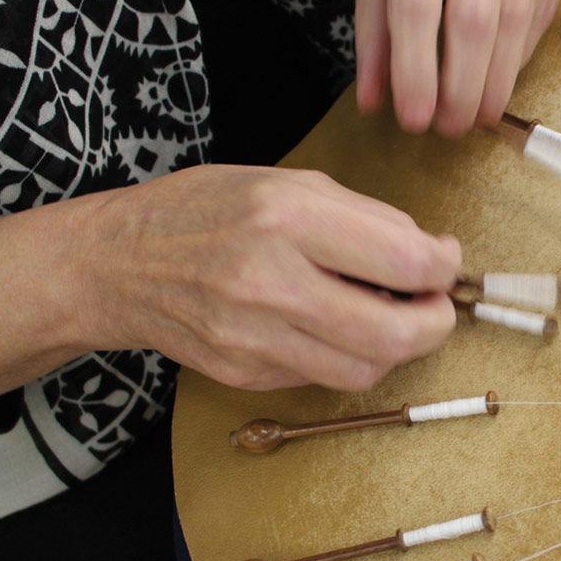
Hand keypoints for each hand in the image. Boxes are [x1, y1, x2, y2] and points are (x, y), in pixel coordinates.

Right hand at [80, 166, 462, 391]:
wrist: (116, 264)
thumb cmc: (209, 211)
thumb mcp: (288, 183)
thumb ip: (365, 217)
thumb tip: (431, 254)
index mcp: (286, 217)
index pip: (403, 260)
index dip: (442, 267)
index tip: (444, 260)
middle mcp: (269, 281)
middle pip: (393, 334)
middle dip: (435, 323)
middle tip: (435, 305)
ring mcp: (253, 337)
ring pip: (365, 370)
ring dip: (397, 348)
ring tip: (392, 316)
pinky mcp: (244, 374)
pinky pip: (323, 377)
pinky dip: (348, 355)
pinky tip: (338, 327)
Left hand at [355, 0, 560, 135]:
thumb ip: (373, 24)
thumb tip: (374, 100)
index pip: (416, 1)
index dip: (415, 69)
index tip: (413, 119)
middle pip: (473, 16)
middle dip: (461, 84)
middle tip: (450, 128)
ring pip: (517, 17)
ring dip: (496, 78)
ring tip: (477, 116)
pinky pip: (546, 7)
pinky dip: (521, 53)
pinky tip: (501, 78)